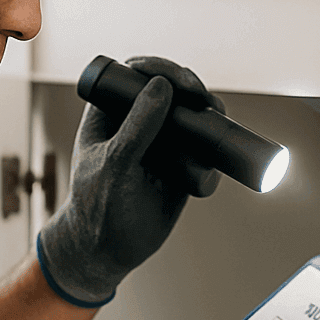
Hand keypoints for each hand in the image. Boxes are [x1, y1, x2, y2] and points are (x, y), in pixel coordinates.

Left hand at [38, 56, 221, 304]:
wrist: (108, 250)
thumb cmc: (97, 204)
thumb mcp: (114, 163)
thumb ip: (136, 127)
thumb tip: (161, 86)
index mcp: (110, 111)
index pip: (135, 75)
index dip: (158, 69)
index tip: (177, 82)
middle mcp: (138, 121)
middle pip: (170, 89)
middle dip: (190, 87)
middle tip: (202, 99)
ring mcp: (162, 142)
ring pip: (191, 115)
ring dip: (208, 111)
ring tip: (216, 118)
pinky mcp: (183, 164)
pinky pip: (205, 146)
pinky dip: (217, 141)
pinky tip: (222, 142)